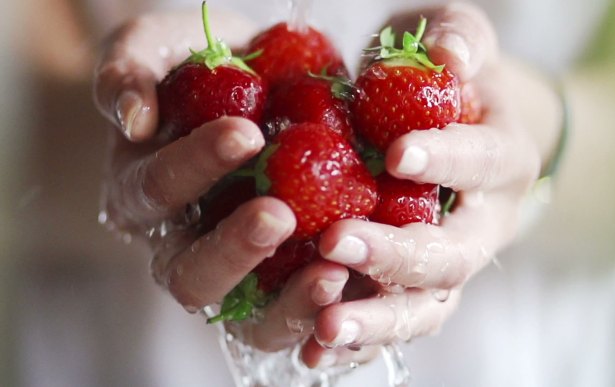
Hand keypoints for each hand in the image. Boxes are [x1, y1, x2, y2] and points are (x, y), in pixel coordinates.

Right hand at [92, 11, 351, 353]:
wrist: (263, 81)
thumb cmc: (204, 64)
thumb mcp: (157, 47)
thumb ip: (130, 70)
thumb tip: (134, 121)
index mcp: (143, 193)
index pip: (158, 189)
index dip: (195, 165)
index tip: (246, 134)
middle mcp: (183, 244)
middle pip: (192, 275)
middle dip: (235, 248)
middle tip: (278, 215)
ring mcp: (239, 271)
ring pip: (248, 315)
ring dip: (288, 301)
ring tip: (331, 272)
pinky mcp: (288, 281)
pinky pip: (301, 312)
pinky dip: (328, 308)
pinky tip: (360, 284)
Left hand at [301, 2, 563, 367]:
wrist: (457, 132)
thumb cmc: (448, 82)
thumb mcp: (457, 39)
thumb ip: (459, 37)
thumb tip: (448, 54)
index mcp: (502, 160)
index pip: (481, 163)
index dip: (446, 159)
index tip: (397, 153)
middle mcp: (483, 225)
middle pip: (451, 256)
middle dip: (396, 253)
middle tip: (338, 242)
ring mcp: (448, 266)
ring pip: (425, 308)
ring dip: (376, 320)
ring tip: (325, 325)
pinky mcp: (413, 291)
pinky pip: (391, 324)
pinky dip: (356, 342)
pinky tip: (312, 346)